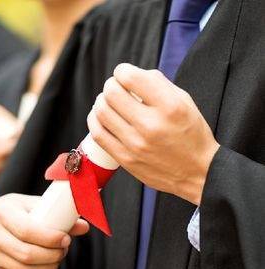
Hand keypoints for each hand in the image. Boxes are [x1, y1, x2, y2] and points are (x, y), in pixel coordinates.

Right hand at [0, 194, 89, 268]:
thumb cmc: (13, 210)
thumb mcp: (31, 204)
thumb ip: (56, 215)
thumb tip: (83, 227)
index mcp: (1, 213)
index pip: (26, 231)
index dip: (50, 239)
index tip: (65, 239)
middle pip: (26, 254)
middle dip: (52, 255)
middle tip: (63, 249)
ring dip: (48, 267)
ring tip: (56, 258)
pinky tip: (45, 268)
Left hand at [88, 63, 219, 204]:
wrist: (197, 172)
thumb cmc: (191, 134)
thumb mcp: (185, 102)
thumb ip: (159, 84)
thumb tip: (132, 74)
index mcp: (170, 107)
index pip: (131, 78)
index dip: (122, 71)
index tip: (123, 74)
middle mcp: (151, 125)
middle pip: (112, 94)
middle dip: (110, 85)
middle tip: (114, 87)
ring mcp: (136, 144)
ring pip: (101, 112)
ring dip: (101, 101)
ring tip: (107, 101)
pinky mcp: (125, 159)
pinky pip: (98, 134)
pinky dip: (94, 120)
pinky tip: (100, 116)